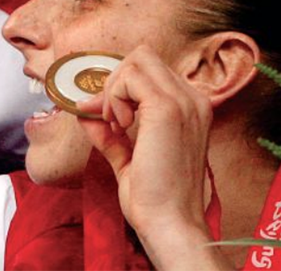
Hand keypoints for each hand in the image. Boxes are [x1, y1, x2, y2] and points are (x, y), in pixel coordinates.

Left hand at [79, 47, 214, 259]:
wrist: (171, 223)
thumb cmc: (157, 200)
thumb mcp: (130, 160)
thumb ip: (111, 136)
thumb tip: (87, 115)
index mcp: (191, 108)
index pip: (151, 71)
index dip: (122, 88)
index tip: (107, 118)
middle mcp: (192, 99)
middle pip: (144, 57)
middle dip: (116, 82)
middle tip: (109, 119)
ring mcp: (183, 101)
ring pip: (138, 59)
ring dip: (115, 88)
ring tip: (115, 124)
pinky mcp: (168, 109)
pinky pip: (131, 77)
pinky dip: (114, 96)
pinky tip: (118, 125)